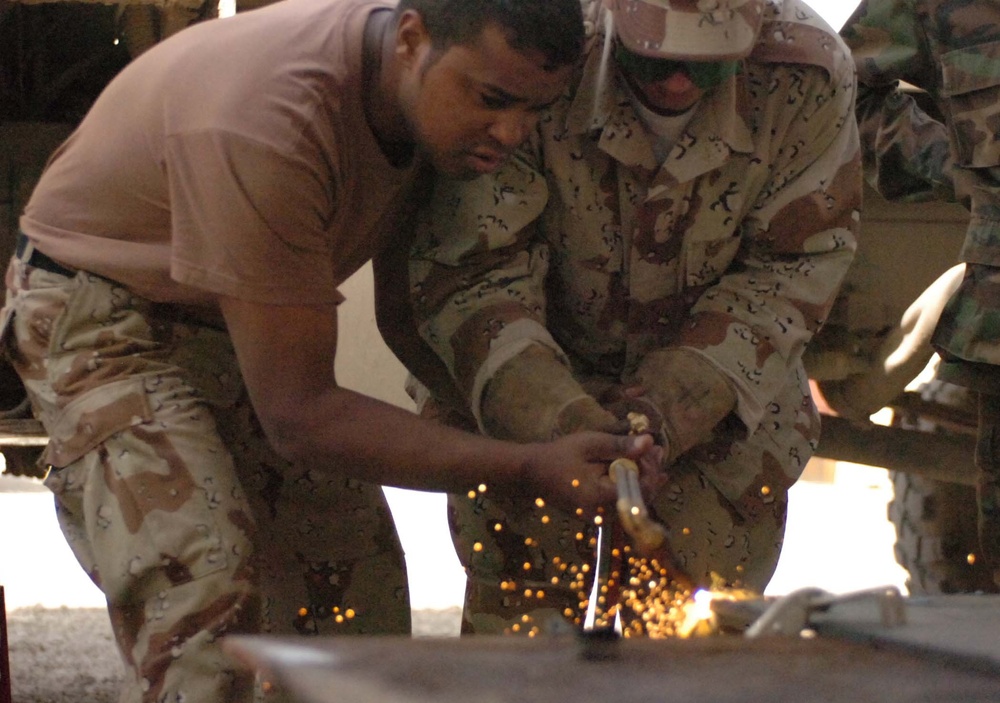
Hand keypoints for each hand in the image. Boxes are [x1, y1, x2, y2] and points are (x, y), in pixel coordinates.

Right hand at [521, 432, 663, 516]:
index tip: (653, 451)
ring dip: (644, 479)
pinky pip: (622, 503)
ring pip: (633, 501)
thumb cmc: (559, 455)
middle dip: (652, 474)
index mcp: (600, 497)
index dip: (651, 472)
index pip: (639, 491)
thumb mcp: (589, 444)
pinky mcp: (597, 515)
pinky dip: (631, 486)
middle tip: (657, 451)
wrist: (531, 472)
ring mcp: (600, 517)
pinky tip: (638, 469)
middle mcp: (603, 514)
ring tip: (653, 456)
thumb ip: (619, 445)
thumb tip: (649, 442)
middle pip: (640, 499)